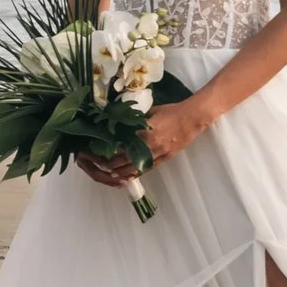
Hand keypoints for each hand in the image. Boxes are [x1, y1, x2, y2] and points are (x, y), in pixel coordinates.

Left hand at [73, 100, 209, 187]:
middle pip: (122, 162)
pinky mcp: (164, 159)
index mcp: (143, 133)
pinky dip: (133, 173)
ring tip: (107, 172)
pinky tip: (125, 174)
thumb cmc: (170, 111)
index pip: (118, 148)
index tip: (93, 152)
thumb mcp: (149, 112)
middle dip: (107, 165)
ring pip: (133, 169)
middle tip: (96, 164)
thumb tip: (118, 122)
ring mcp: (157, 155)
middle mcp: (149, 147)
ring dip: (119, 173)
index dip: (105, 153)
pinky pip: (146, 170)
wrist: (192, 118)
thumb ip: (134, 120)